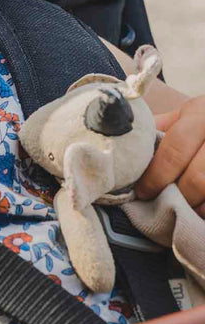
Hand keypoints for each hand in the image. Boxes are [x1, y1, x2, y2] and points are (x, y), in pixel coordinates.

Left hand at [135, 95, 204, 216]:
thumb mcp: (191, 111)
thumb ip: (163, 126)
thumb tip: (127, 142)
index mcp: (201, 116)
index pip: (174, 150)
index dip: (156, 175)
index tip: (142, 192)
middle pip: (198, 178)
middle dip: (176, 196)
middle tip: (161, 205)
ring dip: (197, 208)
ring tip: (183, 212)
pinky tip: (201, 212)